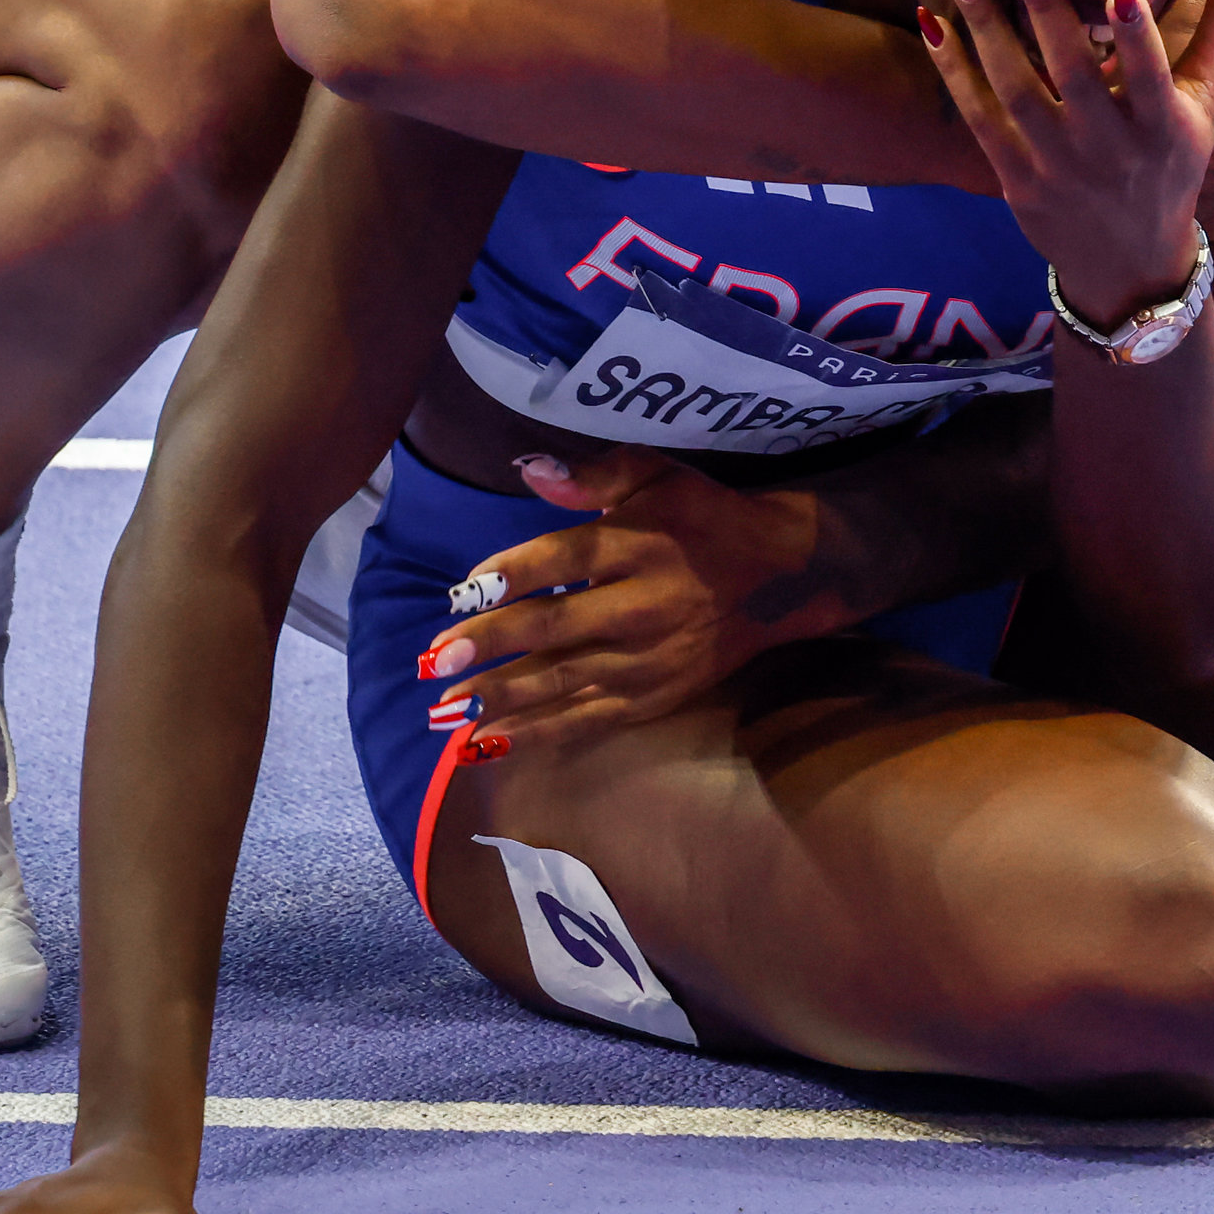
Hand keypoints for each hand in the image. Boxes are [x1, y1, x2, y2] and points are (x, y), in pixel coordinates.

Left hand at [423, 449, 842, 752]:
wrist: (780, 578)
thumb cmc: (704, 518)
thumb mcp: (658, 476)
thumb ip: (593, 475)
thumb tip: (528, 469)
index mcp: (638, 545)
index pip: (563, 559)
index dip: (510, 575)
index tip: (461, 591)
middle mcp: (641, 606)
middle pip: (555, 628)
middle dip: (490, 647)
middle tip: (433, 663)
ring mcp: (647, 661)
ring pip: (564, 682)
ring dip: (502, 698)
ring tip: (447, 712)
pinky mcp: (653, 697)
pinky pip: (588, 720)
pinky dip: (538, 732)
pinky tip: (490, 743)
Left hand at [919, 0, 1213, 316]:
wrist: (1129, 261)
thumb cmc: (1174, 158)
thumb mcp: (1210, 97)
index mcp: (1164, 127)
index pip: (1151, 79)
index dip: (1137, 39)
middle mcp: (1109, 150)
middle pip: (1072, 77)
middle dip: (1046, 11)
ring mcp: (1055, 166)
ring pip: (1014, 91)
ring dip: (985, 27)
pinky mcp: (1014, 176)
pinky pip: (977, 117)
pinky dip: (953, 70)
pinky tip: (933, 18)